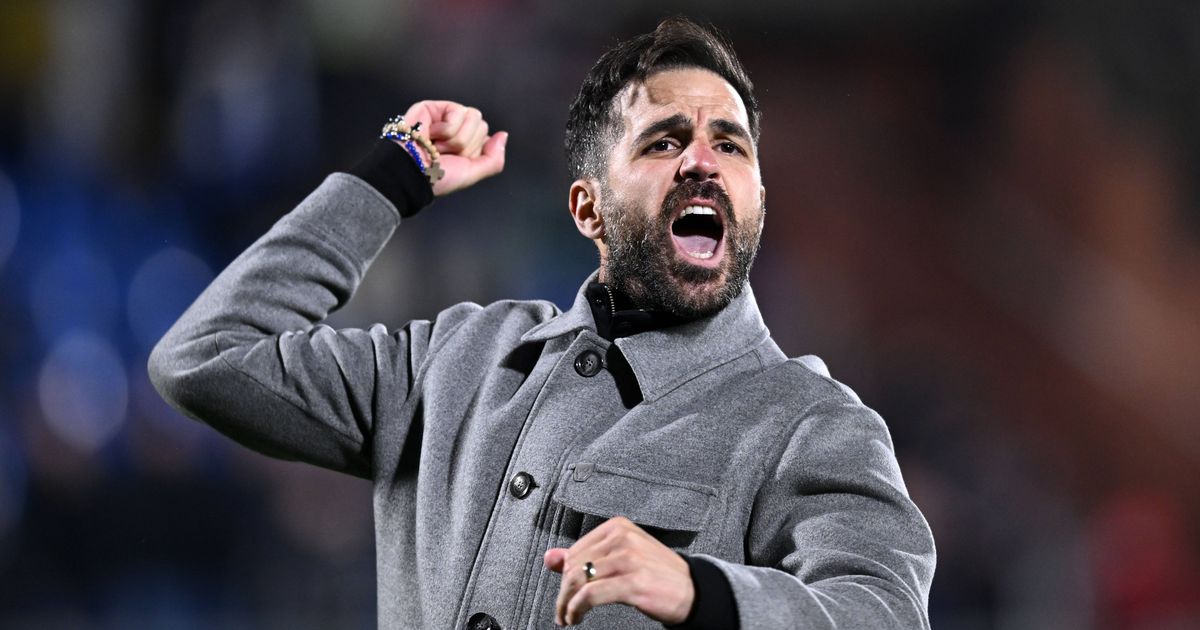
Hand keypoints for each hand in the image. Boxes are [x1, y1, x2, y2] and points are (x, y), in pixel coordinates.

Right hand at [399, 100, 507, 196]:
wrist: (412, 173)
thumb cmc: (437, 177)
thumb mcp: (472, 173)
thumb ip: (494, 159)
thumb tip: (503, 135)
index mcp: (465, 142)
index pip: (486, 137)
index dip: (475, 151)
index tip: (456, 160)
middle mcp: (456, 128)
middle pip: (482, 125)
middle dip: (465, 145)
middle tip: (444, 154)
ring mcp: (445, 116)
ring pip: (474, 117)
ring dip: (456, 138)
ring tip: (437, 146)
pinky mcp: (433, 107)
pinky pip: (457, 112)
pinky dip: (446, 130)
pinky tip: (430, 136)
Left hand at [543, 516, 694, 625]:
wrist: (691, 590)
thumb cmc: (656, 573)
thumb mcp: (619, 557)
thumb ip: (584, 556)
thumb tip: (550, 557)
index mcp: (618, 527)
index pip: (575, 550)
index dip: (563, 575)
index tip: (564, 591)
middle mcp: (622, 539)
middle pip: (574, 565)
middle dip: (563, 592)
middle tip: (562, 609)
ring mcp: (628, 559)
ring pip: (578, 580)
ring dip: (566, 603)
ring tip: (567, 616)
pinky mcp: (632, 583)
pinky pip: (590, 595)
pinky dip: (576, 608)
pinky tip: (576, 616)